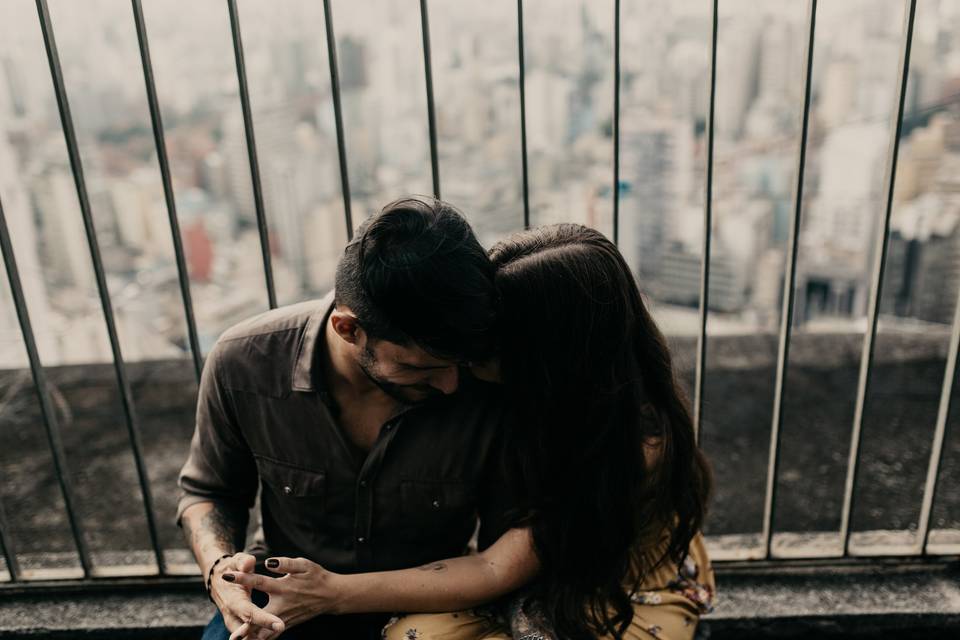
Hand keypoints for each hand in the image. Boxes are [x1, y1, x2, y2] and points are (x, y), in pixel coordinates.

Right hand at [210, 552, 284, 635]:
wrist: (217, 578)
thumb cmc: (230, 568)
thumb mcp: (236, 561)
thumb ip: (243, 562)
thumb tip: (248, 563)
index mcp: (233, 600)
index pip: (249, 612)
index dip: (263, 619)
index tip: (279, 625)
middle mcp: (232, 614)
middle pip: (247, 630)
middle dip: (262, 636)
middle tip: (282, 632)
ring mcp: (235, 620)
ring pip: (246, 635)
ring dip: (260, 638)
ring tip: (280, 635)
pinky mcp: (239, 623)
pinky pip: (248, 634)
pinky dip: (259, 637)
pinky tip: (273, 637)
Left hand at [224, 557, 340, 639]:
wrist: (331, 595)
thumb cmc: (316, 577)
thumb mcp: (304, 565)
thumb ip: (286, 563)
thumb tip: (269, 562)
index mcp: (284, 587)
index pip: (259, 582)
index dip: (243, 578)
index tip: (227, 576)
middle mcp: (282, 605)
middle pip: (260, 617)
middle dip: (246, 626)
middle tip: (233, 636)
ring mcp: (284, 617)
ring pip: (265, 631)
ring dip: (251, 637)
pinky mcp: (287, 624)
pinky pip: (272, 635)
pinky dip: (261, 639)